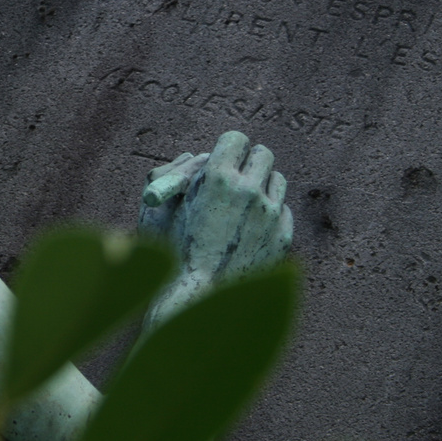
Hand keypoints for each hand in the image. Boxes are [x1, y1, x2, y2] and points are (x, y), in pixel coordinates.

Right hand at [138, 131, 292, 319]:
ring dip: (262, 186)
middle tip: (238, 173)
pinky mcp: (283, 237)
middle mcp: (249, 191)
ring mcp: (270, 215)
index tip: (224, 156)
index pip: (236, 139)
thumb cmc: (170, 253)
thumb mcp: (157, 207)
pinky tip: (251, 229)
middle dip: (249, 161)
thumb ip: (175, 175)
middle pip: (263, 154)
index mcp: (217, 178)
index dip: (228, 146)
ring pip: (277, 180)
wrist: (198, 301)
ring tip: (244, 203)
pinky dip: (270, 215)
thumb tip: (195, 157)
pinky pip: (283, 211)